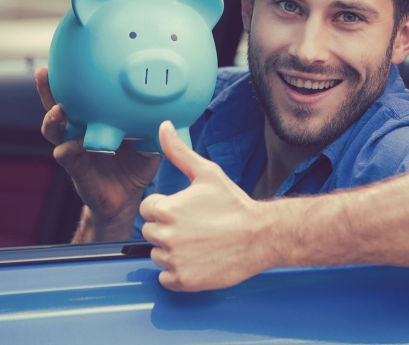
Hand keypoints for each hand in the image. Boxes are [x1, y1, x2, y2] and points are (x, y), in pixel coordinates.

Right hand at [36, 67, 159, 240]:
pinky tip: (73, 143)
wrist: (127, 200)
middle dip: (48, 90)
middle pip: (56, 107)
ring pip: (54, 131)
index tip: (63, 60)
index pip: (77, 97)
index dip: (68, 81)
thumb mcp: (148, 143)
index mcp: (93, 123)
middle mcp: (79, 133)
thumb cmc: (136, 168)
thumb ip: (155, 127)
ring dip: (53, 119)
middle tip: (44, 73)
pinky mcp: (76, 169)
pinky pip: (66, 155)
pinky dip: (68, 148)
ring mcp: (75, 150)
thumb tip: (176, 110)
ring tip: (58, 110)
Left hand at [140, 121, 276, 291]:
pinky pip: (166, 278)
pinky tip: (197, 260)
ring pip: (158, 255)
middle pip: (151, 232)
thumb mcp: (207, 172)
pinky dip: (177, 272)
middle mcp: (166, 236)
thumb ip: (179, 152)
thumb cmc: (234, 204)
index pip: (147, 209)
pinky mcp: (183, 281)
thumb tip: (163, 127)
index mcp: (166, 209)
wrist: (260, 236)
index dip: (165, 208)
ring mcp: (174, 260)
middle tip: (195, 227)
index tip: (185, 211)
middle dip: (168, 229)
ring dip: (173, 251)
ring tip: (198, 243)